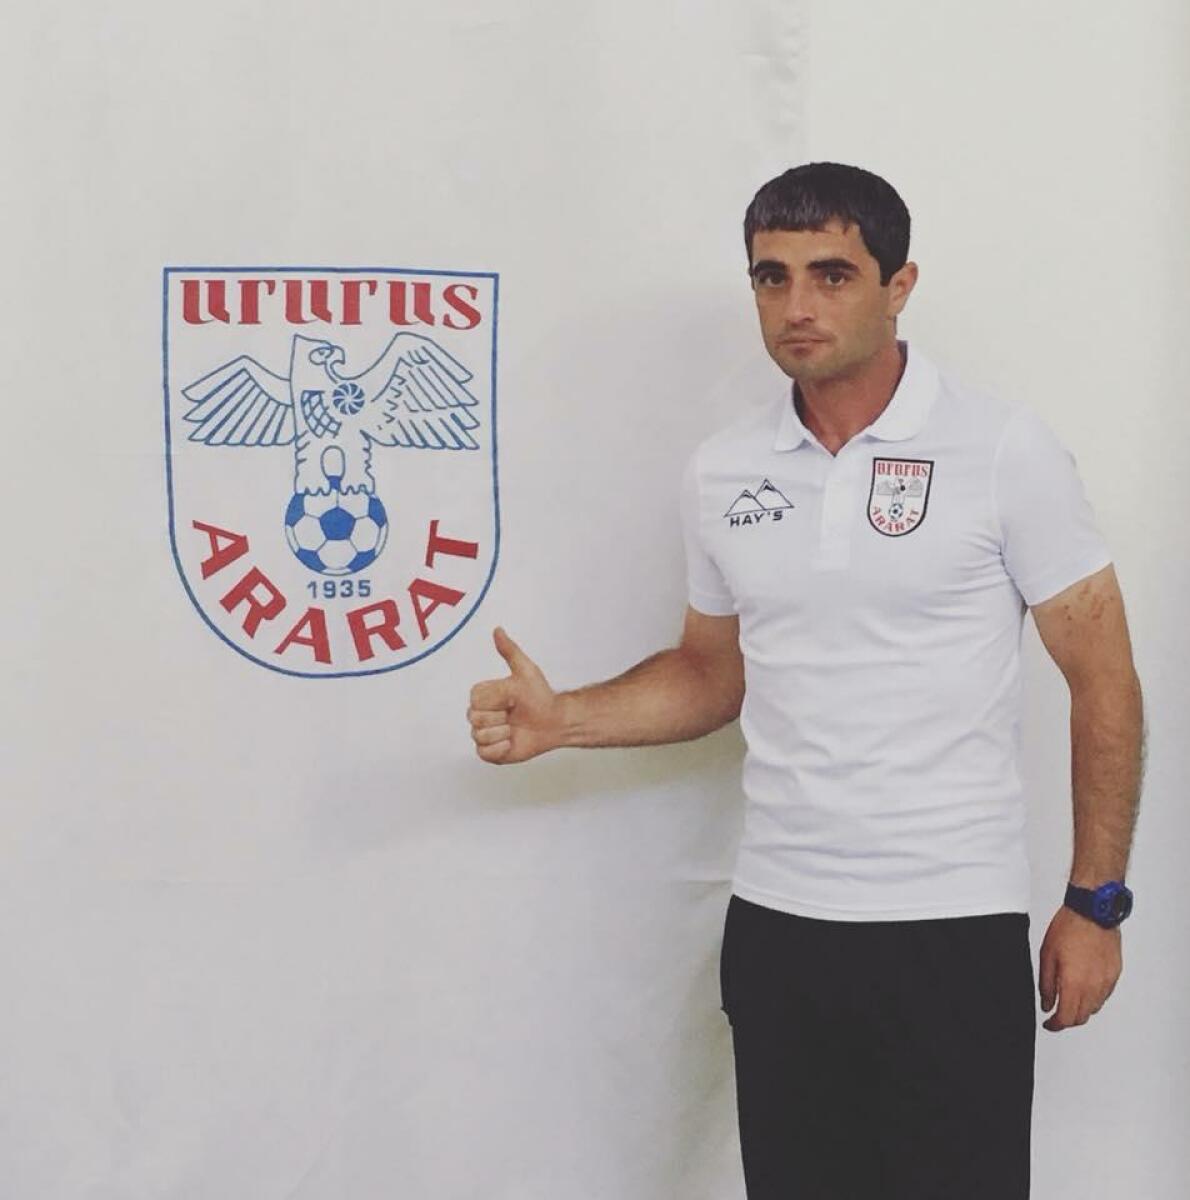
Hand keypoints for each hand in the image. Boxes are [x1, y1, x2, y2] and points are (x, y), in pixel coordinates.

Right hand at [468, 627, 564, 763]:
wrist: (554, 721)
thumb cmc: (539, 695)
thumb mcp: (526, 670)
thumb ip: (510, 651)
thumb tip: (497, 630)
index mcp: (482, 696)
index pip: (476, 700)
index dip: (497, 701)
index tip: (512, 698)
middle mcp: (479, 715)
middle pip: (475, 719)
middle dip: (501, 717)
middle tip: (514, 713)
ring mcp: (483, 734)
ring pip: (480, 737)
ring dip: (504, 733)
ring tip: (515, 728)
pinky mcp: (490, 753)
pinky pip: (484, 754)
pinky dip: (501, 749)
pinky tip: (512, 741)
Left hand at [1038, 904, 1122, 1031]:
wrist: (1093, 912)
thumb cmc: (1068, 929)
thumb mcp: (1047, 956)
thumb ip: (1047, 984)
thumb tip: (1047, 1005)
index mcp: (1075, 984)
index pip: (1067, 1018)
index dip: (1056, 1025)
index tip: (1049, 1024)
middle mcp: (1094, 987)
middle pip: (1082, 1017)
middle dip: (1067, 1019)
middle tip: (1056, 1013)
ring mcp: (1107, 981)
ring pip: (1094, 1008)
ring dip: (1081, 1009)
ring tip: (1068, 999)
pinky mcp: (1115, 974)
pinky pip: (1104, 995)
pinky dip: (1093, 998)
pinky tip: (1083, 987)